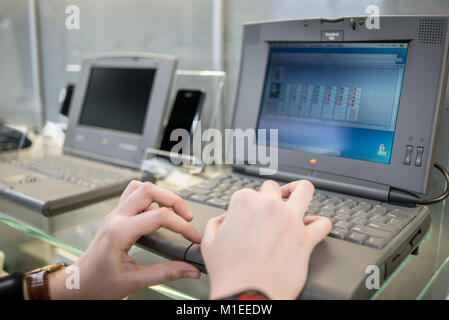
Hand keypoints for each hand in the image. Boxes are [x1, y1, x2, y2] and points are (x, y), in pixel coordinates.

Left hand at [48, 181, 201, 299]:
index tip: (193, 237)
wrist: (78, 285)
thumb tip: (189, 270)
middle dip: (174, 201)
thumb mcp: (135, 282)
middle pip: (149, 190)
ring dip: (161, 195)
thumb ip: (166, 274)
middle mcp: (116, 218)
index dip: (182, 226)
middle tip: (186, 218)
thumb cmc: (98, 284)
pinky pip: (133, 195)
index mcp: (119, 232)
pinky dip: (150, 198)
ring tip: (173, 212)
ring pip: (140, 187)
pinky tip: (157, 213)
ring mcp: (114, 215)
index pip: (159, 216)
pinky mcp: (116, 216)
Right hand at [201, 180, 331, 299]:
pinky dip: (319, 222)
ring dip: (298, 191)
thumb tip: (225, 219)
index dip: (244, 206)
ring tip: (295, 198)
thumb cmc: (229, 272)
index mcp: (245, 202)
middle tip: (266, 208)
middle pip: (273, 187)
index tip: (244, 218)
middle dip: (269, 195)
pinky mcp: (307, 239)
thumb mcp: (210, 242)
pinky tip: (311, 226)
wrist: (247, 294)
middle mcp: (270, 206)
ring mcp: (291, 221)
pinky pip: (323, 223)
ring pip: (305, 190)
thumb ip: (217, 223)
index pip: (246, 193)